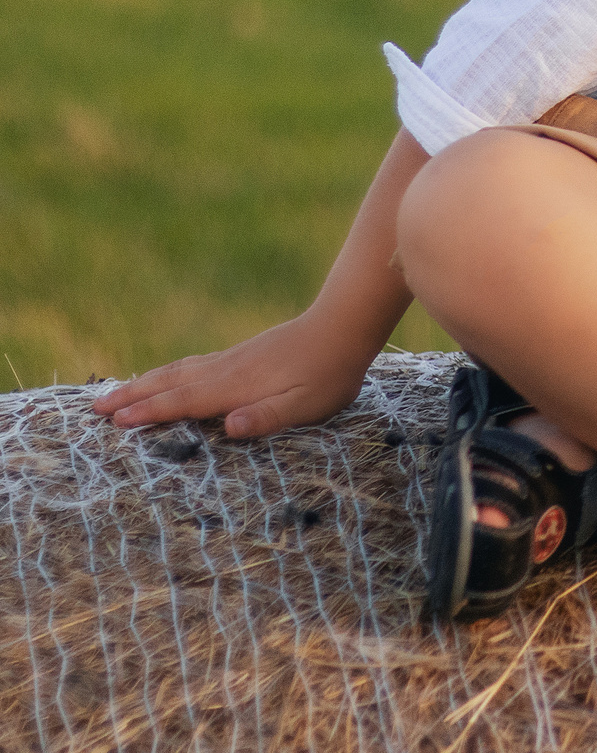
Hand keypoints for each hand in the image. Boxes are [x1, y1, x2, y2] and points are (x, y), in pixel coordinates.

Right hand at [91, 311, 374, 439]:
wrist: (344, 326)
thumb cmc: (329, 374)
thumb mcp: (306, 405)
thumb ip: (268, 416)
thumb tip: (230, 426)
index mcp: (235, 387)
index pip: (184, 401)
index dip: (150, 412)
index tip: (116, 422)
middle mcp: (226, 370)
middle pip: (169, 383)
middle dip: (132, 396)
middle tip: (95, 407)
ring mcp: (232, 359)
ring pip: (178, 371)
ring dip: (145, 382)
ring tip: (117, 392)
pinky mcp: (242, 354)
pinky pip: (194, 364)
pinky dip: (169, 372)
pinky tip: (168, 376)